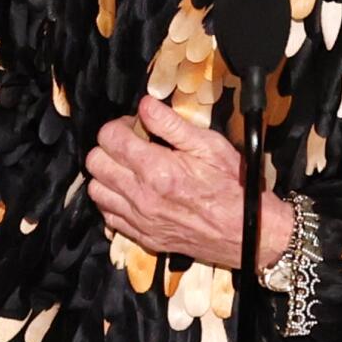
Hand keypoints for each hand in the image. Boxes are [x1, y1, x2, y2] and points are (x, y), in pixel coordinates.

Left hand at [85, 95, 292, 271]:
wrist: (246, 232)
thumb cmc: (232, 185)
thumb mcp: (209, 145)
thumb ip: (172, 124)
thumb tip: (145, 105)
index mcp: (157, 169)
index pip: (109, 138)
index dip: (119, 126)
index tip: (135, 127)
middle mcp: (141, 196)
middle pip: (95, 162)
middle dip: (109, 147)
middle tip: (131, 144)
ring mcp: (139, 220)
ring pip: (96, 190)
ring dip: (108, 174)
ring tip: (130, 168)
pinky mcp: (142, 236)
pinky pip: (108, 216)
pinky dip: (113, 201)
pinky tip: (132, 192)